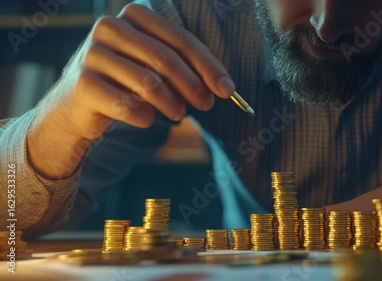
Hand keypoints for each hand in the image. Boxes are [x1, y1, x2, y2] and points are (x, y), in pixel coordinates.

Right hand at [27, 4, 234, 178]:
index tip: (228, 90)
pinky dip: (145, 117)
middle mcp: (109, 28)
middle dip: (194, 86)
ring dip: (172, 104)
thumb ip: (184, 68)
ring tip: (179, 114)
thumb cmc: (124, 82)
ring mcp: (92, 54)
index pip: (180, 39)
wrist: (75, 105)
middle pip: (166, 60)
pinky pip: (128, 106)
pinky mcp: (83, 84)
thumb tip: (223, 86)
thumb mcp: (154, 67)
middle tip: (207, 105)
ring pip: (149, 83)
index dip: (208, 66)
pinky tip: (147, 119)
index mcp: (132, 15)